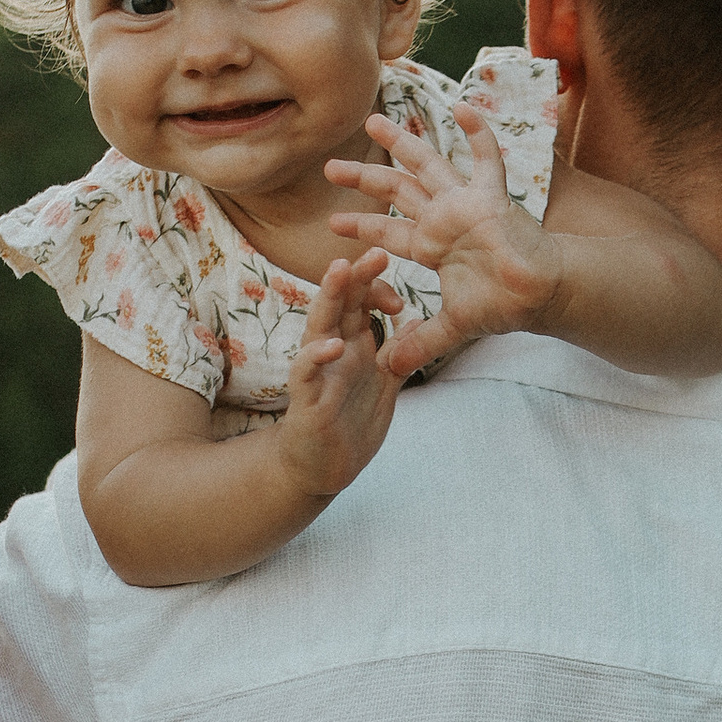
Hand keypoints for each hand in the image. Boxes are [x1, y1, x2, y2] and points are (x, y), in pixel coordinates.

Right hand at [276, 256, 404, 505]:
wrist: (324, 470)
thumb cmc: (351, 426)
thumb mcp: (385, 387)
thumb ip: (398, 355)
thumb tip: (417, 320)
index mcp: (353, 346)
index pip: (361, 302)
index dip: (377, 287)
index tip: (398, 288)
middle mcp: (332, 351)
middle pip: (342, 303)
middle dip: (357, 276)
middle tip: (377, 250)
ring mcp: (317, 372)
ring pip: (319, 325)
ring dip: (329, 298)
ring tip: (340, 271)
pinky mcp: (305, 398)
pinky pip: (306, 371)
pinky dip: (317, 356)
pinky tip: (333, 345)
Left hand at [326, 110, 558, 381]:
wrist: (542, 297)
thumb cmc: (504, 305)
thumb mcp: (453, 327)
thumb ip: (421, 343)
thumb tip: (388, 371)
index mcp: (433, 244)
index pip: (388, 230)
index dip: (361, 224)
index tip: (332, 221)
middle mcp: (444, 218)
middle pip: (396, 190)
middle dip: (363, 177)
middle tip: (329, 165)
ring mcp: (467, 204)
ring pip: (429, 165)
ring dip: (402, 143)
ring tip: (375, 121)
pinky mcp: (493, 198)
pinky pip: (486, 159)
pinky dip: (477, 133)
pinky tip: (462, 108)